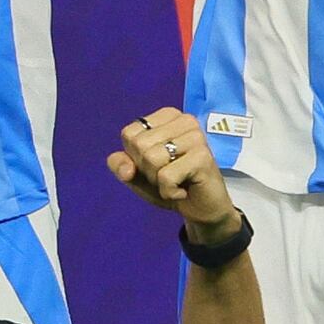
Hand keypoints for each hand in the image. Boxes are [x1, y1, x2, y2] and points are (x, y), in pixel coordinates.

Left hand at [106, 107, 238, 234]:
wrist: (201, 208)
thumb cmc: (170, 183)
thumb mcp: (136, 173)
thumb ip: (119, 164)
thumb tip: (126, 170)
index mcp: (167, 116)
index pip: (129, 134)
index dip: (134, 157)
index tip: (157, 164)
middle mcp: (184, 120)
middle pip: (140, 145)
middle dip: (147, 169)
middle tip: (169, 174)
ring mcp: (196, 137)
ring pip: (152, 158)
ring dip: (158, 180)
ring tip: (177, 180)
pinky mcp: (203, 156)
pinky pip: (166, 176)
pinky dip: (169, 191)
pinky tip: (183, 190)